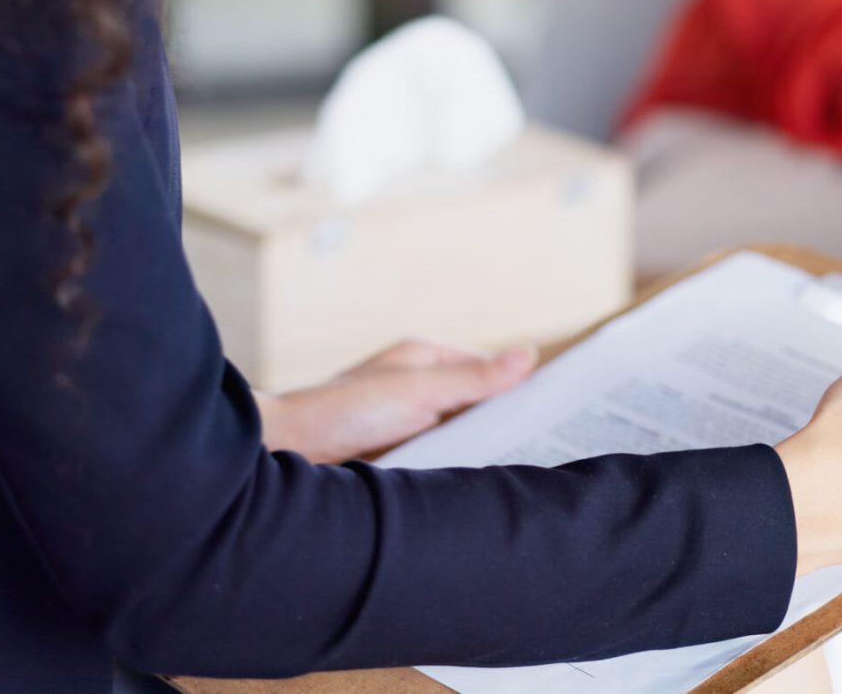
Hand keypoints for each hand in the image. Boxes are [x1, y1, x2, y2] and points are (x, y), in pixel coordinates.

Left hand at [257, 340, 537, 463]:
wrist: (286, 450)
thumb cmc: (345, 411)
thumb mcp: (420, 390)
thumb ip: (475, 378)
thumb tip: (530, 354)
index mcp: (425, 358)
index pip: (489, 371)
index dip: (519, 390)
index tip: (555, 413)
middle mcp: (418, 385)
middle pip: (476, 403)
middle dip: (504, 422)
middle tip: (544, 448)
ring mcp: (407, 419)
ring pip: (459, 433)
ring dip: (478, 449)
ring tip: (515, 471)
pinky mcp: (397, 451)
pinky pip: (438, 457)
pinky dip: (454, 467)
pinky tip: (470, 485)